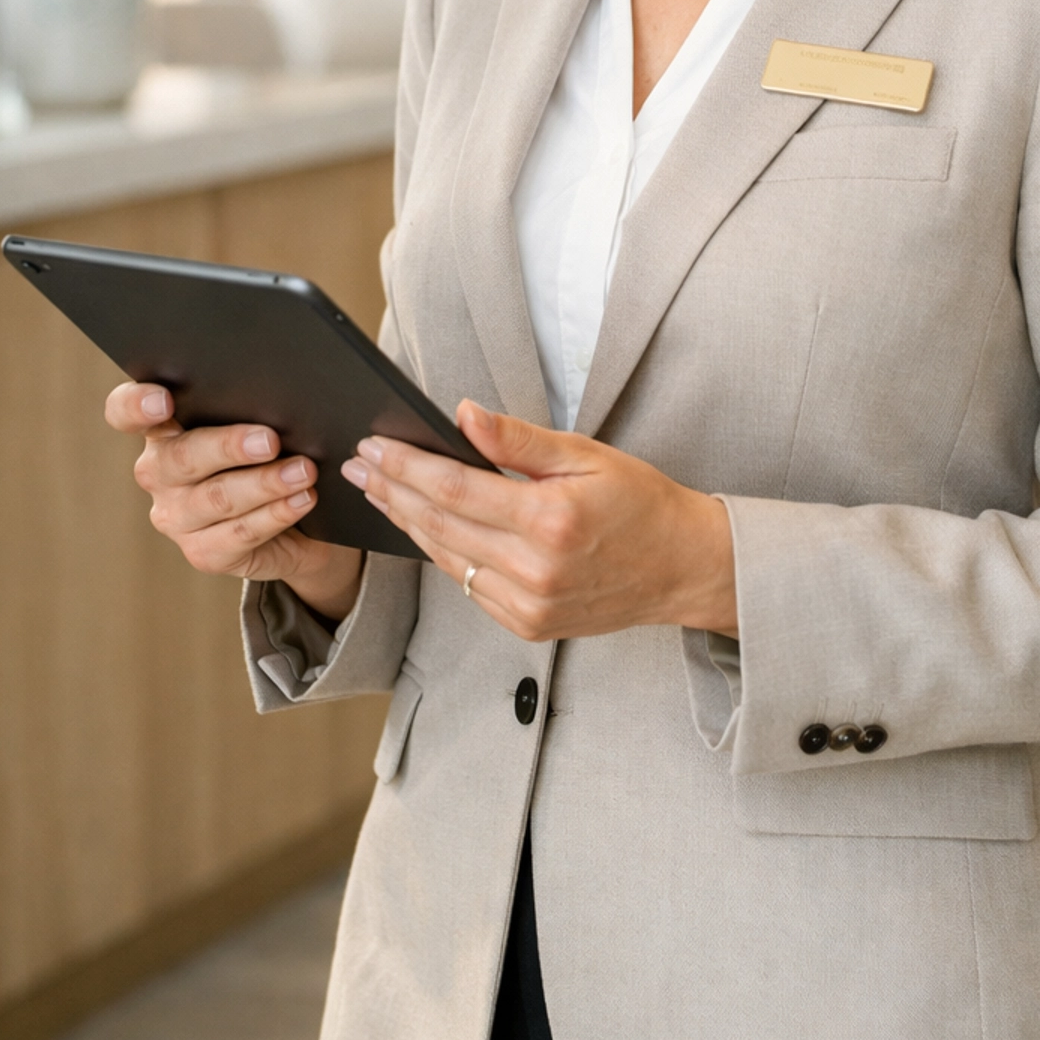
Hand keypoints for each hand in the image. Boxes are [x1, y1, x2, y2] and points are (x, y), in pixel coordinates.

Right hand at [104, 382, 364, 621]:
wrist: (296, 521)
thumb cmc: (270, 453)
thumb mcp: (258, 423)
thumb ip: (252, 407)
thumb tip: (282, 397)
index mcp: (162, 429)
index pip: (126, 412)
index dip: (137, 405)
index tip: (164, 401)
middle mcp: (158, 472)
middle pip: (182, 457)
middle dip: (228, 447)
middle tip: (270, 440)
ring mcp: (175, 517)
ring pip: (216, 498)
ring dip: (265, 483)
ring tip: (303, 471)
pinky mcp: (203, 552)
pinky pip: (240, 533)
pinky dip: (276, 514)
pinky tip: (302, 499)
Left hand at [341, 403, 736, 642]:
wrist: (681, 567)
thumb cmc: (639, 502)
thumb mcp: (586, 455)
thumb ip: (519, 440)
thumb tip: (463, 414)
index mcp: (549, 521)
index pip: (456, 489)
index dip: (407, 466)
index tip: (374, 446)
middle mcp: (535, 569)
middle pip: (440, 525)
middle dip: (393, 491)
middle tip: (358, 465)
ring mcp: (529, 604)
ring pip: (447, 559)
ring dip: (407, 522)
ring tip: (378, 490)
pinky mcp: (528, 624)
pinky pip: (469, 585)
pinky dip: (441, 553)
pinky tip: (422, 527)